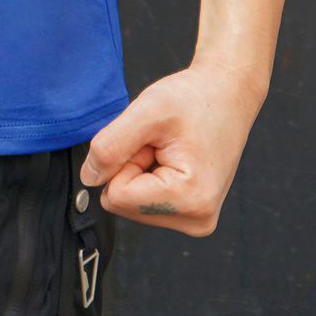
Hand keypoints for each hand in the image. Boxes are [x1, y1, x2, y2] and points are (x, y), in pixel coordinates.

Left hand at [76, 59, 265, 235]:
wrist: (227, 94)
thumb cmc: (194, 98)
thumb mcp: (147, 111)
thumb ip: (111, 145)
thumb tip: (89, 178)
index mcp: (189, 200)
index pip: (116, 196)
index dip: (124, 161)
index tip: (151, 140)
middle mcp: (196, 220)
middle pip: (124, 204)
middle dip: (133, 167)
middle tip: (160, 142)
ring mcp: (195, 220)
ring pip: (131, 203)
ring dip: (141, 170)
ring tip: (168, 147)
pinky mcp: (190, 214)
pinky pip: (145, 202)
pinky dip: (150, 176)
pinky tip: (173, 156)